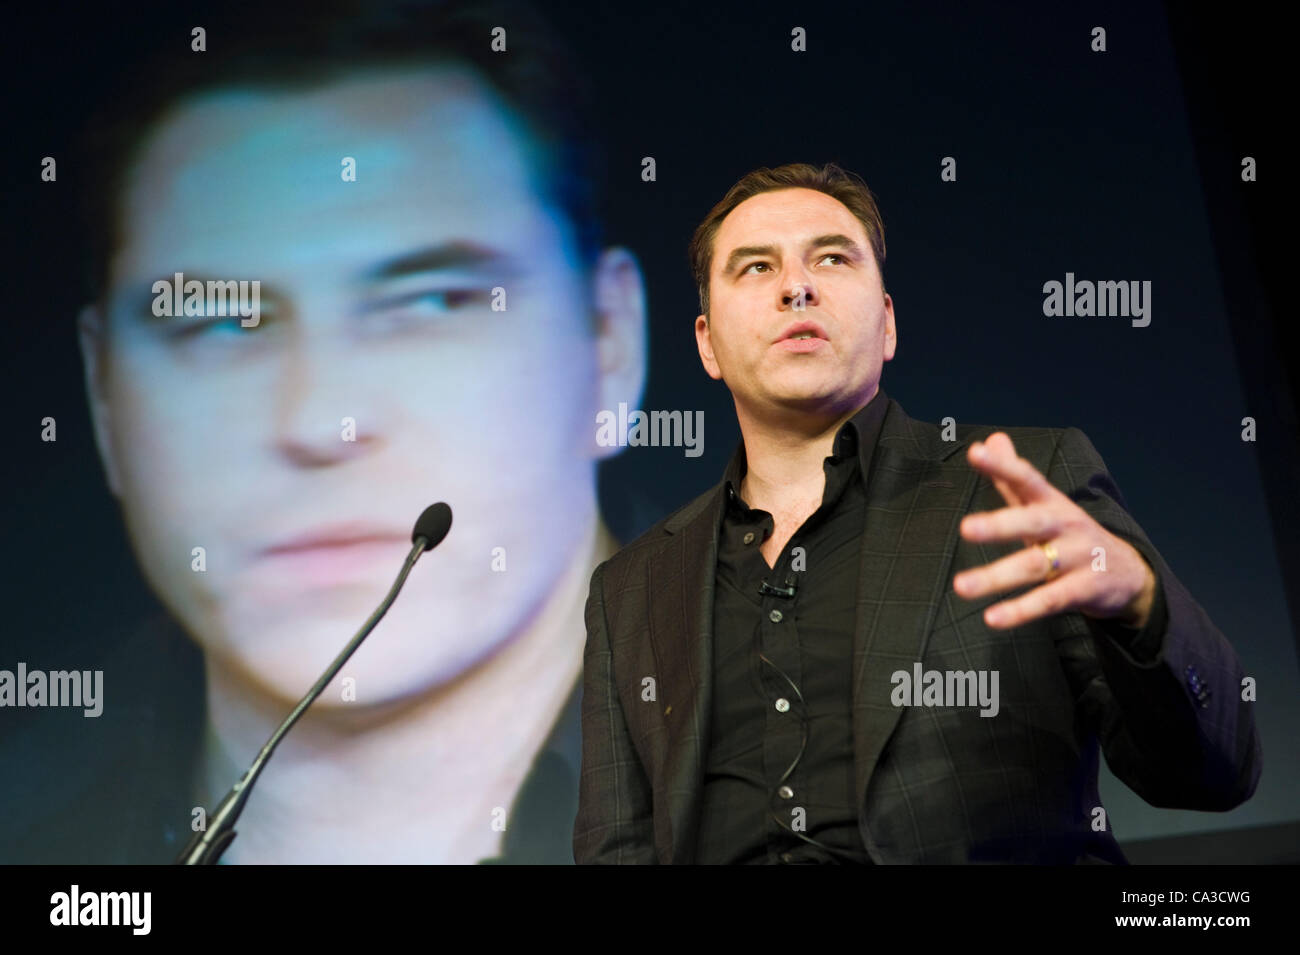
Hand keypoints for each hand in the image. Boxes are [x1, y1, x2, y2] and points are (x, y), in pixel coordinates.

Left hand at [952, 432, 1155, 630]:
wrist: (1127, 571)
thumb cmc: (1069, 534)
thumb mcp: (1044, 504)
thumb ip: (1013, 476)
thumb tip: (990, 440)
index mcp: (1052, 503)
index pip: (1027, 478)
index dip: (1003, 465)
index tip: (975, 453)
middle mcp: (1065, 526)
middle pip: (1031, 522)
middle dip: (999, 525)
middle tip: (966, 528)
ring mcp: (1076, 558)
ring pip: (1033, 566)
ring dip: (996, 577)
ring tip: (962, 587)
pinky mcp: (1083, 590)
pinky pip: (1048, 601)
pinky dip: (1020, 611)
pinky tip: (992, 618)